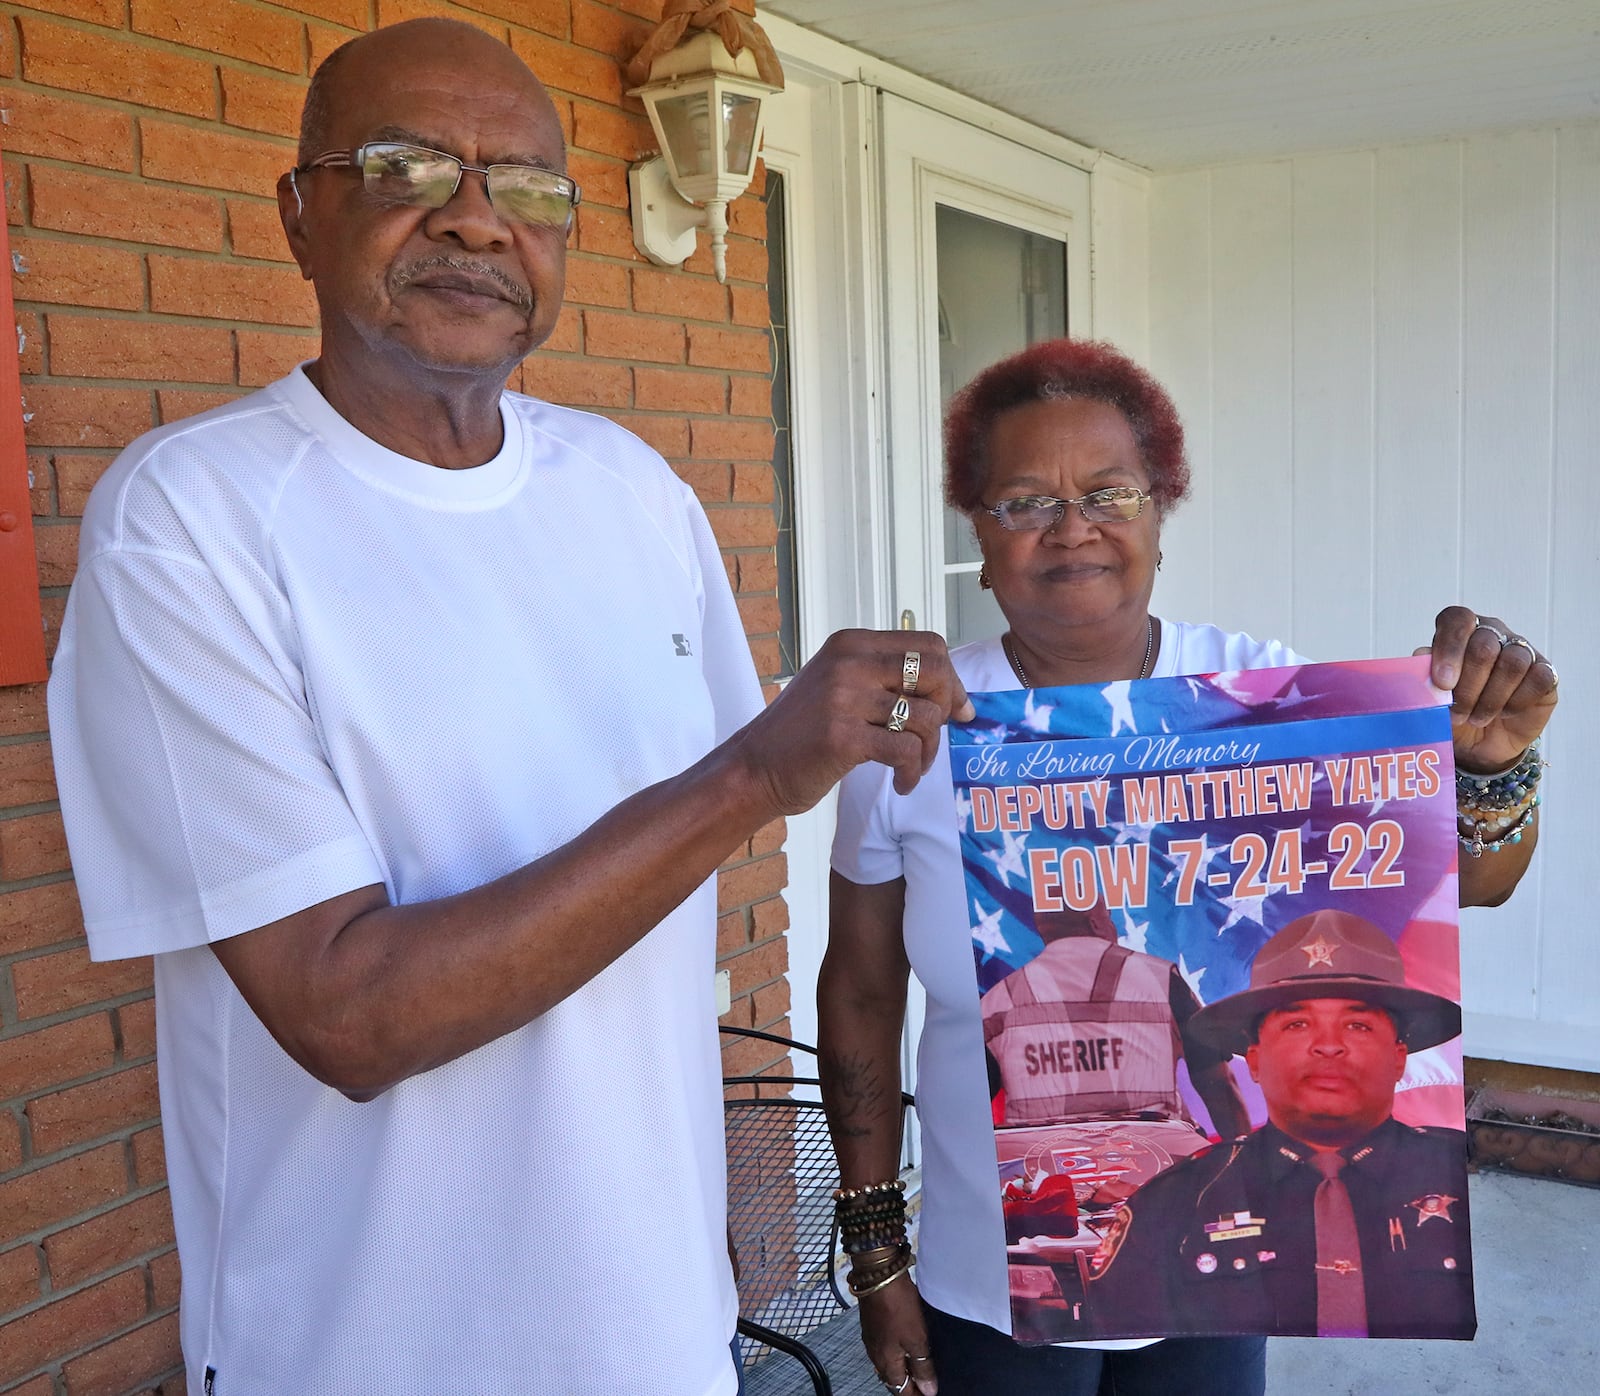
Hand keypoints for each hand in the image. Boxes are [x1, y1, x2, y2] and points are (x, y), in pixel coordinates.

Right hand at [734, 630, 973, 815]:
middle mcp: (850, 662)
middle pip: (935, 672)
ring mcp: (845, 698)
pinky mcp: (844, 737)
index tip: (954, 709)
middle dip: (946, 708)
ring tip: (910, 768)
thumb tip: (955, 696)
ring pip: (925, 717)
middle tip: (931, 737)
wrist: (754, 768)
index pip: (928, 645)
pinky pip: (906, 750)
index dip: (950, 679)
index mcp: (852, 644)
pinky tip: (901, 783)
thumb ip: (886, 680)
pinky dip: (912, 772)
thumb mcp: (840, 686)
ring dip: (928, 751)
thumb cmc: (803, 733)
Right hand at [859, 1274, 937, 1394]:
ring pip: (888, 1363)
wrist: (879, 1275)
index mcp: (886, 1362)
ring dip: (902, 1370)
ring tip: (919, 1369)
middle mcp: (875, 1354)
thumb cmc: (898, 1306)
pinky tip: (905, 1347)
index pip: (901, 1391)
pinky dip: (897, 1354)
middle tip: (926, 1385)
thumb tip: (928, 1390)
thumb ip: (922, 1366)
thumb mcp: (917, 1339)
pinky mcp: (872, 1325)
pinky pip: (885, 1348)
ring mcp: (872, 1339)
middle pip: (893, 1379)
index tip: (929, 1395)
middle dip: (909, 1385)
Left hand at [1418, 607, 1557, 772]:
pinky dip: (1517, 702)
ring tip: (1476, 718)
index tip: (1442, 683)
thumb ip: (1424, 673)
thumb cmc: (1452, 711)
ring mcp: (1522, 651)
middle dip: (1467, 688)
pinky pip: (1538, 679)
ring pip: (1513, 663)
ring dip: (1491, 699)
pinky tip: (1504, 714)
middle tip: (1457, 714)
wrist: (1479, 740)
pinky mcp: (1545, 672)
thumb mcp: (1432, 697)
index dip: (1449, 649)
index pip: (1457, 619)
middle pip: (1484, 646)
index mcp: (1461, 631)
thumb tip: (1421, 654)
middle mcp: (1493, 634)